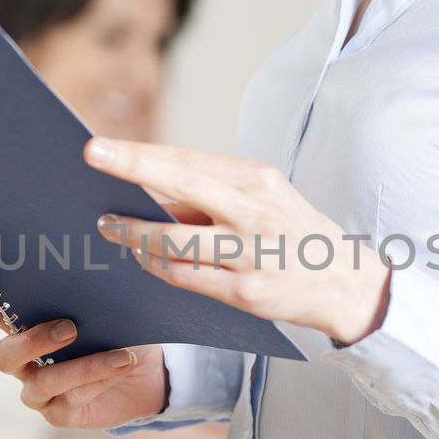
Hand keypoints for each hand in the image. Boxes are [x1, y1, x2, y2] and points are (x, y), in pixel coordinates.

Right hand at [0, 275, 166, 429]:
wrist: (144, 374)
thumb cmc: (115, 332)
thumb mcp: (104, 311)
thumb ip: (87, 297)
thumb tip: (91, 276)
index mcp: (24, 327)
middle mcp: (22, 361)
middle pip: (4, 356)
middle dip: (33, 341)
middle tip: (70, 328)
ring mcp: (36, 389)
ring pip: (43, 382)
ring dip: (83, 367)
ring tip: (120, 356)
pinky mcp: (57, 413)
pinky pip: (71, 399)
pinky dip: (99, 380)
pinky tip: (122, 367)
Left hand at [85, 138, 391, 347]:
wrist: (346, 284)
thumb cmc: (294, 235)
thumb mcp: (264, 200)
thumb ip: (213, 195)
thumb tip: (150, 197)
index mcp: (258, 179)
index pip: (188, 161)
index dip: (141, 154)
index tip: (99, 147)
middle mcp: (255, 210)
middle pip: (183, 183)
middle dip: (132, 169)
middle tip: (92, 158)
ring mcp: (251, 252)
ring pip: (176, 239)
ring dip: (136, 234)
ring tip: (110, 228)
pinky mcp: (248, 290)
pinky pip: (188, 277)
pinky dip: (160, 266)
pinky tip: (144, 259)